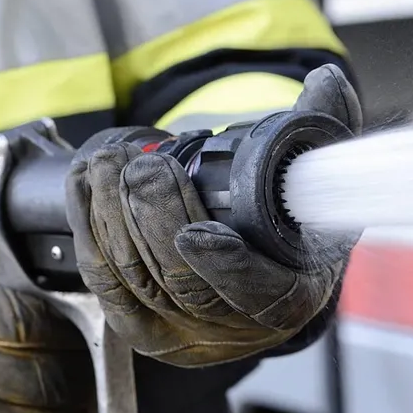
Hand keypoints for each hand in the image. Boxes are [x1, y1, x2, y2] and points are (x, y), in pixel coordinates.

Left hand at [65, 64, 362, 366]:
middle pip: (182, 284)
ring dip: (112, 214)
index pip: (257, 293)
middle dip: (152, 218)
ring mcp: (185, 333)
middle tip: (140, 167)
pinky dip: (88, 228)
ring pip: (136, 279)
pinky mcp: (141, 329)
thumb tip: (325, 79)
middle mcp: (236, 326)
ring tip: (110, 163)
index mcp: (292, 297)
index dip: (224, 267)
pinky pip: (104, 282)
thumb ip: (325, 126)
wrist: (257, 270)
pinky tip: (87, 186)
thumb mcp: (320, 177)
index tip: (195, 234)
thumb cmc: (291, 224)